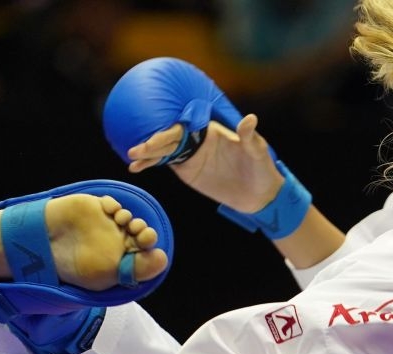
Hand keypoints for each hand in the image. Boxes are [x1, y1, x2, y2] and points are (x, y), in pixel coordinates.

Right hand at [127, 112, 284, 214]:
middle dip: (152, 143)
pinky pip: (165, 164)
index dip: (170, 130)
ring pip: (164, 150)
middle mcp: (197, 140)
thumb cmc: (261, 169)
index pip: (185, 128)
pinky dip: (150, 165)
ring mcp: (191, 155)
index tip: (157, 135)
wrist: (260, 195)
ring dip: (147, 153)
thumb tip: (251, 119)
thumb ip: (249, 136)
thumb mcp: (257, 152)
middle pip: (169, 138)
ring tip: (131, 158)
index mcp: (210, 131)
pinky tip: (136, 167)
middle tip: (135, 149)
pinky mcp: (188, 171)